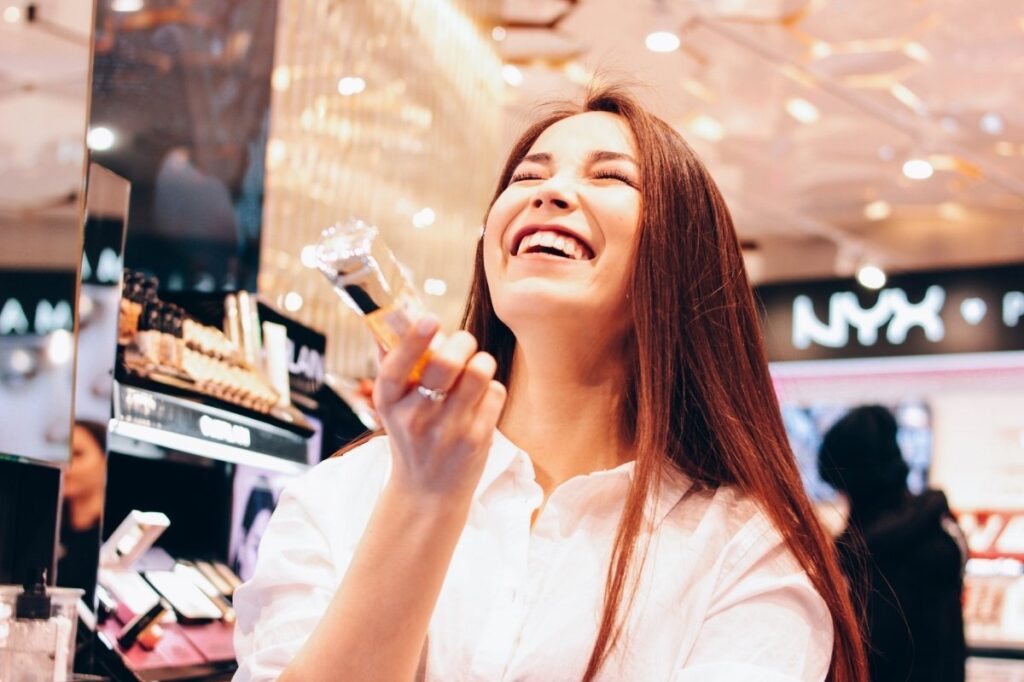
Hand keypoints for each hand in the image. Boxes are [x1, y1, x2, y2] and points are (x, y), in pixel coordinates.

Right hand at [373, 317, 506, 502]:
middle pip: (446, 364)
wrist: (427, 492)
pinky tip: (482, 400)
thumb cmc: (412, 437)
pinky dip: (492, 389)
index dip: (414, 340)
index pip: (396, 367)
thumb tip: (391, 316)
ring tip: (477, 367)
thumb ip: (393, 362)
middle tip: (463, 343)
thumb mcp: (393, 406)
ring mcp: (448, 431)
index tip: (431, 320)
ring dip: (482, 361)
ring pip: (478, 373)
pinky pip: (495, 393)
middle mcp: (416, 418)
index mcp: (389, 403)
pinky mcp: (477, 440)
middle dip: (462, 342)